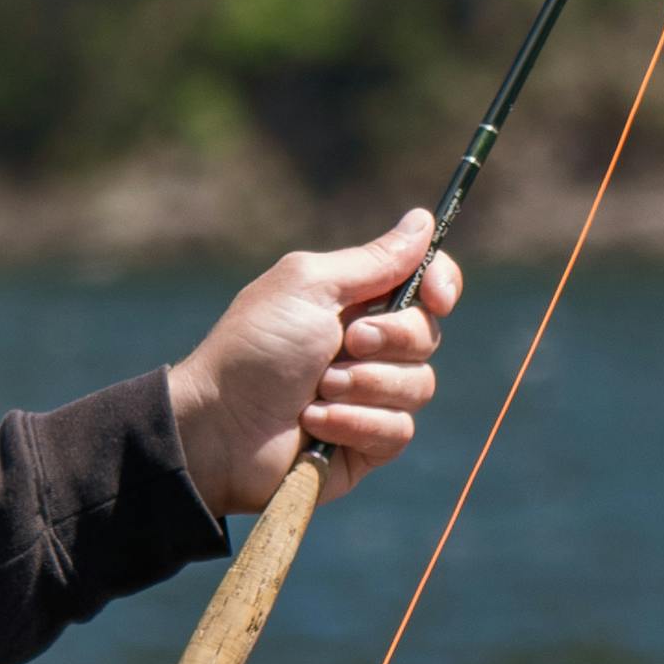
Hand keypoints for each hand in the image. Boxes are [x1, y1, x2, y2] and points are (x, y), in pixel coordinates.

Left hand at [168, 207, 457, 522]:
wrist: (221, 427)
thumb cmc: (254, 348)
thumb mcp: (309, 286)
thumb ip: (374, 260)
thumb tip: (424, 221)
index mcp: (356, 300)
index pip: (427, 282)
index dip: (442, 284)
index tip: (436, 297)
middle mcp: (369, 345)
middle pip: (428, 335)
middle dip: (390, 339)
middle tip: (345, 343)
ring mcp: (370, 395)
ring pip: (419, 386)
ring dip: (364, 385)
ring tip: (316, 391)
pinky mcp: (368, 442)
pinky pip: (398, 430)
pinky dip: (355, 423)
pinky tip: (315, 423)